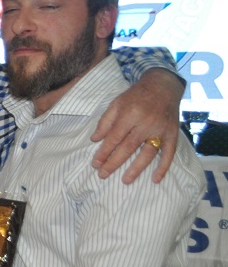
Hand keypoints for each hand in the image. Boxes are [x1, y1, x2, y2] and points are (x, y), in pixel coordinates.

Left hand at [90, 68, 180, 183]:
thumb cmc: (136, 96)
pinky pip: (169, 153)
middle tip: (103, 175)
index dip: (104, 152)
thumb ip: (105, 121)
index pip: (114, 138)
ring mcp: (161, 130)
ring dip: (136, 169)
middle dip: (114, 163)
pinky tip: (156, 179)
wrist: (163, 86)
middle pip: (128, 148)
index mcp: (130, 114)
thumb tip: (94, 140)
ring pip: (148, 153)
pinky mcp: (172, 134)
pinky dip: (163, 167)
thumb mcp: (116, 103)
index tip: (95, 164)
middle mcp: (146, 123)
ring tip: (125, 181)